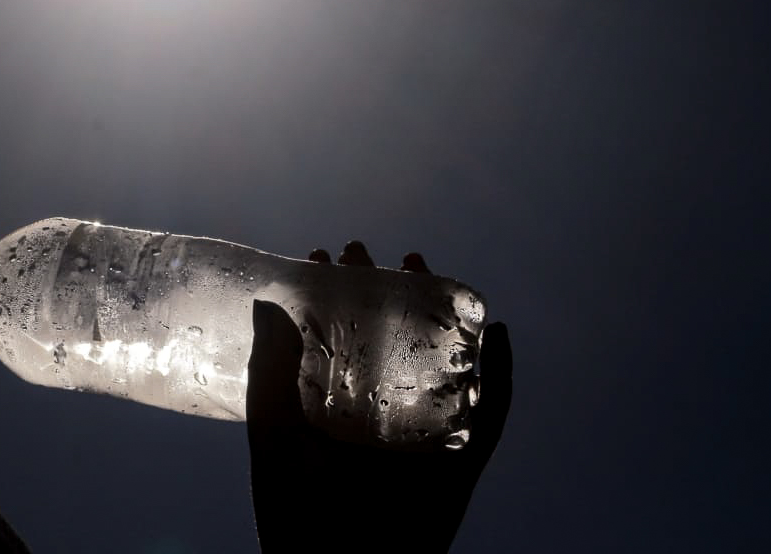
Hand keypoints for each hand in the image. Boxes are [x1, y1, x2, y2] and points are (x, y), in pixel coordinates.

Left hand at [246, 242, 511, 552]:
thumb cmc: (296, 517)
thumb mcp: (273, 438)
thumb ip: (267, 375)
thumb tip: (266, 304)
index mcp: (335, 409)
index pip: (337, 339)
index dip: (332, 297)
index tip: (322, 257)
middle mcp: (381, 415)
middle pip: (391, 339)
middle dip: (385, 291)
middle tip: (368, 252)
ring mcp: (423, 435)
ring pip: (441, 363)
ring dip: (441, 313)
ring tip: (425, 265)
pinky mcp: (459, 462)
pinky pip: (490, 415)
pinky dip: (503, 375)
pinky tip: (498, 332)